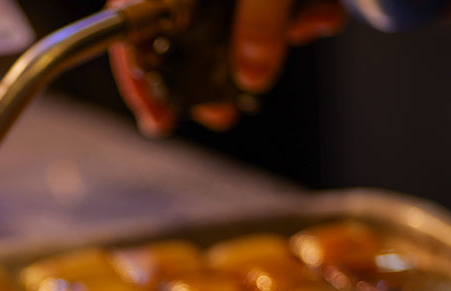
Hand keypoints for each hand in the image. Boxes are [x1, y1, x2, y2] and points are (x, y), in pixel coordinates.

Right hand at [110, 0, 346, 135]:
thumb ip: (262, 20)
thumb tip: (253, 75)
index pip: (131, 20)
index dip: (138, 71)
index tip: (158, 114)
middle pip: (174, 35)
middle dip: (201, 79)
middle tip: (220, 114)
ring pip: (222, 30)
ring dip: (255, 55)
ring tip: (279, 63)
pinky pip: (263, 15)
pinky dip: (292, 25)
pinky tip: (319, 18)